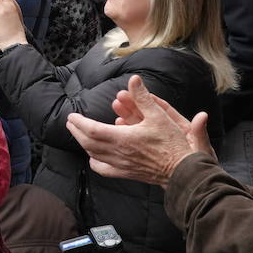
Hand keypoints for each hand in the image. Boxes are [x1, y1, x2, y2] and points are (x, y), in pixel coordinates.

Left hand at [66, 75, 210, 185]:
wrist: (182, 170)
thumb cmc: (172, 144)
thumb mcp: (159, 115)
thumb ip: (143, 97)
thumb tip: (134, 79)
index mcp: (123, 138)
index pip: (92, 130)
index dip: (79, 122)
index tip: (72, 116)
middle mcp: (118, 153)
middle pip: (88, 143)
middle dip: (77, 132)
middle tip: (71, 123)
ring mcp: (121, 165)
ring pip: (94, 155)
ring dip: (83, 144)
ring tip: (79, 134)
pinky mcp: (126, 173)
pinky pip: (104, 169)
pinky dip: (95, 162)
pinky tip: (93, 158)